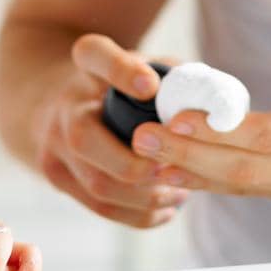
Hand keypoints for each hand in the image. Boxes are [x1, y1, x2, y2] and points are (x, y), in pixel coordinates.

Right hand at [31, 34, 190, 228]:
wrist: (62, 102)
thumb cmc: (121, 82)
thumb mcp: (142, 63)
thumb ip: (175, 75)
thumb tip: (216, 100)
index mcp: (87, 61)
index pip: (96, 56)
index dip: (121, 72)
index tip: (150, 85)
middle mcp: (63, 103)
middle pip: (83, 138)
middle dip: (134, 164)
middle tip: (175, 169)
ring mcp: (53, 144)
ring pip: (97, 184)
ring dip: (146, 196)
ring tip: (182, 191)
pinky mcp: (58, 177)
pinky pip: (101, 207)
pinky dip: (140, 214)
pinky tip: (168, 206)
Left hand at [129, 45, 270, 200]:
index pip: (265, 136)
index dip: (217, 129)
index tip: (177, 116)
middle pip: (243, 168)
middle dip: (188, 155)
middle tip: (143, 139)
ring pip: (240, 185)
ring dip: (189, 173)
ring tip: (144, 157)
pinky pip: (246, 187)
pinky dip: (207, 180)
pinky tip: (174, 170)